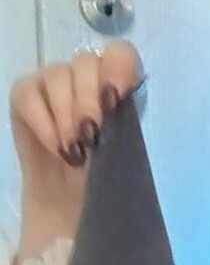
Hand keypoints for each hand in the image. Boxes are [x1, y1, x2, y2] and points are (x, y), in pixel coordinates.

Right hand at [9, 41, 143, 264]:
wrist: (74, 209)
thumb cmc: (107, 183)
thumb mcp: (128, 158)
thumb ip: (128, 130)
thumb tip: (122, 113)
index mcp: (120, 88)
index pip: (120, 55)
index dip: (117, 69)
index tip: (115, 99)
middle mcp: (87, 79)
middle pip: (86, 63)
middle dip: (89, 100)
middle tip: (91, 138)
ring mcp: (55, 85)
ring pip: (58, 75)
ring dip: (66, 114)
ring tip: (74, 153)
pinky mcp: (27, 97)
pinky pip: (28, 92)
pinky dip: (42, 120)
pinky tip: (55, 148)